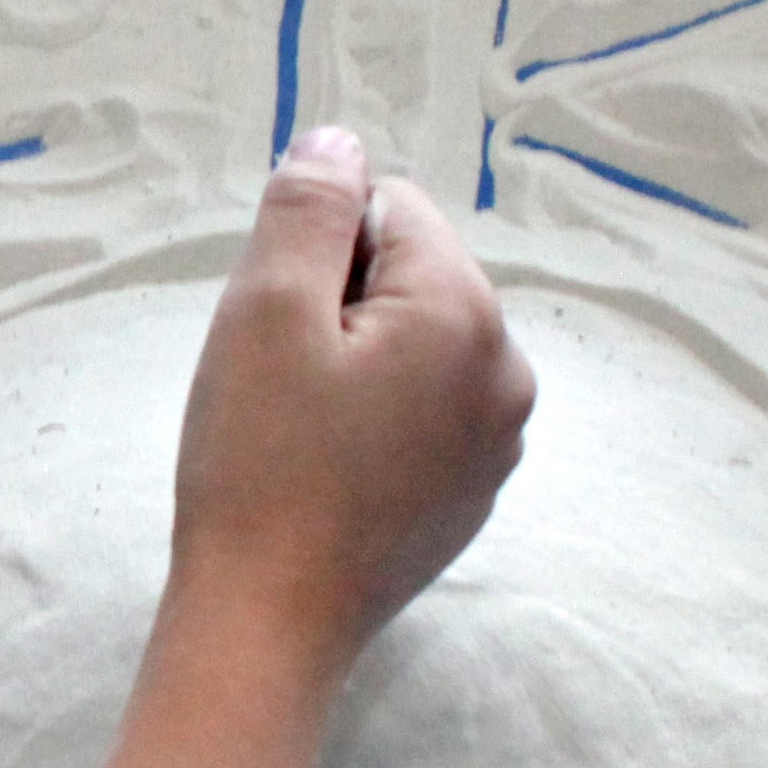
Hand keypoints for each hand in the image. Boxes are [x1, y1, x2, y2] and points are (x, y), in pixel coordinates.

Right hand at [167, 125, 536, 675]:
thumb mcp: (264, 311)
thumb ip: (308, 208)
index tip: (275, 322)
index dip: (316, 247)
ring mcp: (499, 442)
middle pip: (414, 275)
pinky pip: (424, 411)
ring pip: (417, 345)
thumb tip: (340, 141)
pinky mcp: (471, 495)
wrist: (269, 626)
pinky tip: (324, 470)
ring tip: (298, 426)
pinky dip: (373, 417)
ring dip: (356, 359)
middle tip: (278, 379)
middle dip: (340, 301)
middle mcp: (508, 371)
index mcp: (468, 312)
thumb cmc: (259, 465)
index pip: (393, 207)